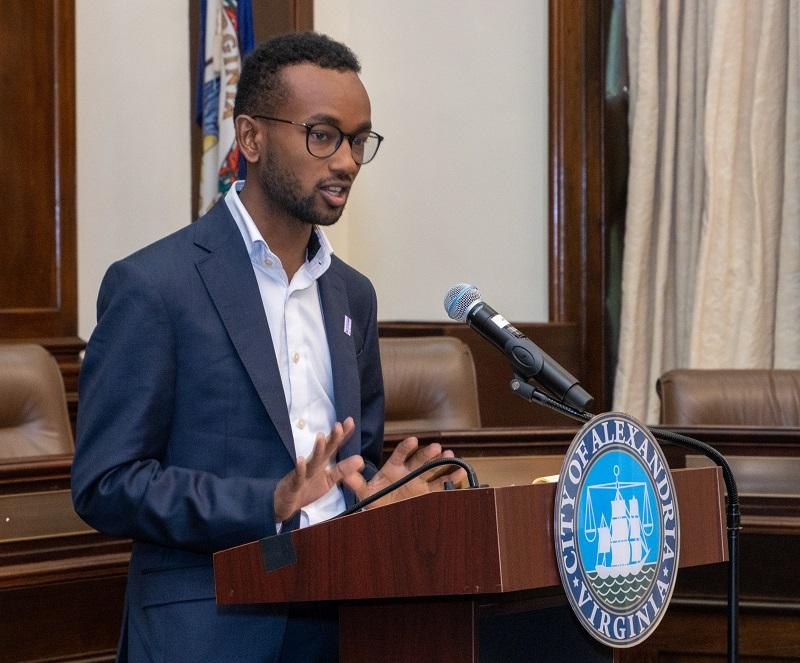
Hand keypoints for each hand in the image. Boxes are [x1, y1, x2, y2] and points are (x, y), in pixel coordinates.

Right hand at [273, 417, 363, 522]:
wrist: (285, 504)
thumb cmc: (307, 489)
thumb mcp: (328, 480)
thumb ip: (342, 470)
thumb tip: (360, 459)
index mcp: (322, 463)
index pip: (333, 447)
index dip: (342, 435)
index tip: (350, 421)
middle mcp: (313, 464)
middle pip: (324, 450)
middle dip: (332, 438)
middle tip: (338, 426)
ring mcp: (303, 473)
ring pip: (312, 461)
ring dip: (316, 450)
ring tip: (321, 437)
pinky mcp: (294, 484)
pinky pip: (297, 476)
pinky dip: (299, 469)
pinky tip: (301, 460)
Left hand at [342, 437, 466, 507]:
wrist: (385, 515)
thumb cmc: (375, 501)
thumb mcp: (365, 492)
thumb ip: (356, 482)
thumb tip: (345, 472)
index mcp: (393, 468)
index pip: (400, 455)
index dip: (406, 448)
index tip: (413, 440)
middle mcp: (408, 471)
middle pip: (419, 460)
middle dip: (427, 453)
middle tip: (435, 447)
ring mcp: (420, 481)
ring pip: (433, 469)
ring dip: (441, 462)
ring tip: (450, 455)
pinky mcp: (428, 493)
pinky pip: (441, 484)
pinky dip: (452, 477)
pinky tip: (460, 471)